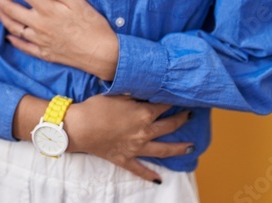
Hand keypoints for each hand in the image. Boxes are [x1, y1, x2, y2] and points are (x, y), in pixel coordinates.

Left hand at [0, 0, 118, 79]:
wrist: (102, 54)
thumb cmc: (94, 25)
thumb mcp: (78, 2)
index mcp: (47, 9)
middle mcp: (39, 25)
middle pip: (11, 9)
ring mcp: (40, 41)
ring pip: (13, 28)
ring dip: (1, 16)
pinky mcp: (45, 53)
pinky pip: (23, 47)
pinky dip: (13, 40)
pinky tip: (8, 36)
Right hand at [66, 95, 192, 183]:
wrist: (79, 127)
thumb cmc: (95, 107)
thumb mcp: (117, 94)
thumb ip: (133, 94)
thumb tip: (144, 90)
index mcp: (143, 113)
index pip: (163, 106)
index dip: (171, 101)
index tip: (179, 97)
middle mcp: (144, 131)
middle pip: (169, 126)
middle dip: (181, 120)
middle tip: (189, 116)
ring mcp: (136, 148)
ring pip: (163, 150)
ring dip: (179, 149)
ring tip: (191, 147)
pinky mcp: (125, 159)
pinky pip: (140, 169)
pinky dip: (149, 175)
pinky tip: (159, 179)